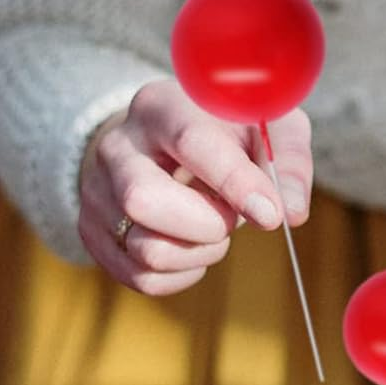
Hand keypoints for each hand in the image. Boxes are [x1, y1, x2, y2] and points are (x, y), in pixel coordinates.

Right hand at [78, 79, 312, 293]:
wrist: (162, 142)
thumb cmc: (226, 133)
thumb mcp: (265, 125)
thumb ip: (286, 161)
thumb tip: (291, 213)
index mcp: (162, 107)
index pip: (191, 143)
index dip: (234, 184)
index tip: (270, 215)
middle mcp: (118, 146)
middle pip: (143, 200)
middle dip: (206, 225)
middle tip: (230, 216)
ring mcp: (97, 191)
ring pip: (146, 249)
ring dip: (201, 253)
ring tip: (214, 227)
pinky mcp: (94, 231)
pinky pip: (141, 278)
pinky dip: (182, 275)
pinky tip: (194, 247)